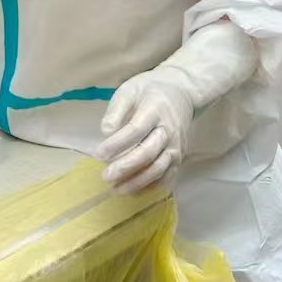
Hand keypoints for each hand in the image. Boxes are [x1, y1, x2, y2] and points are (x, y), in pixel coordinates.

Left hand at [97, 21, 259, 194]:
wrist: (182, 91)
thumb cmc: (150, 90)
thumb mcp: (130, 89)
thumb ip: (116, 109)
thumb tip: (105, 132)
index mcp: (155, 109)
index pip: (135, 130)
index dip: (117, 144)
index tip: (98, 154)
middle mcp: (168, 130)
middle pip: (148, 152)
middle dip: (126, 167)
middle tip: (105, 176)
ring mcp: (176, 145)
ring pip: (158, 168)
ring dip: (138, 181)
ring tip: (117, 189)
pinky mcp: (179, 157)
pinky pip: (168, 176)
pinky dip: (152, 186)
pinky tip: (135, 191)